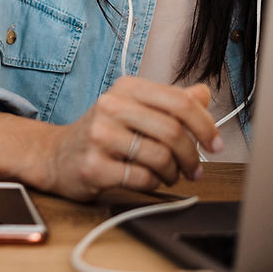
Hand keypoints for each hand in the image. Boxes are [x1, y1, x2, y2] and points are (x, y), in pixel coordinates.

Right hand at [39, 77, 221, 201]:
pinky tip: (149, 180)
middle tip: (195, 168)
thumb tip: (203, 93)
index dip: (205, 125)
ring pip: (159, 156)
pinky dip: (154, 184)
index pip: (179, 101)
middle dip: (192, 155)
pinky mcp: (93, 165)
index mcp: (126, 88)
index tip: (215, 144)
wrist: (57, 155)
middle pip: (172, 131)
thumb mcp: (134, 108)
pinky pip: (142, 178)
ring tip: (170, 175)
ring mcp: (99, 136)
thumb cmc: (102, 132)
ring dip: (174, 173)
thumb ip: (169, 101)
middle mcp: (110, 106)